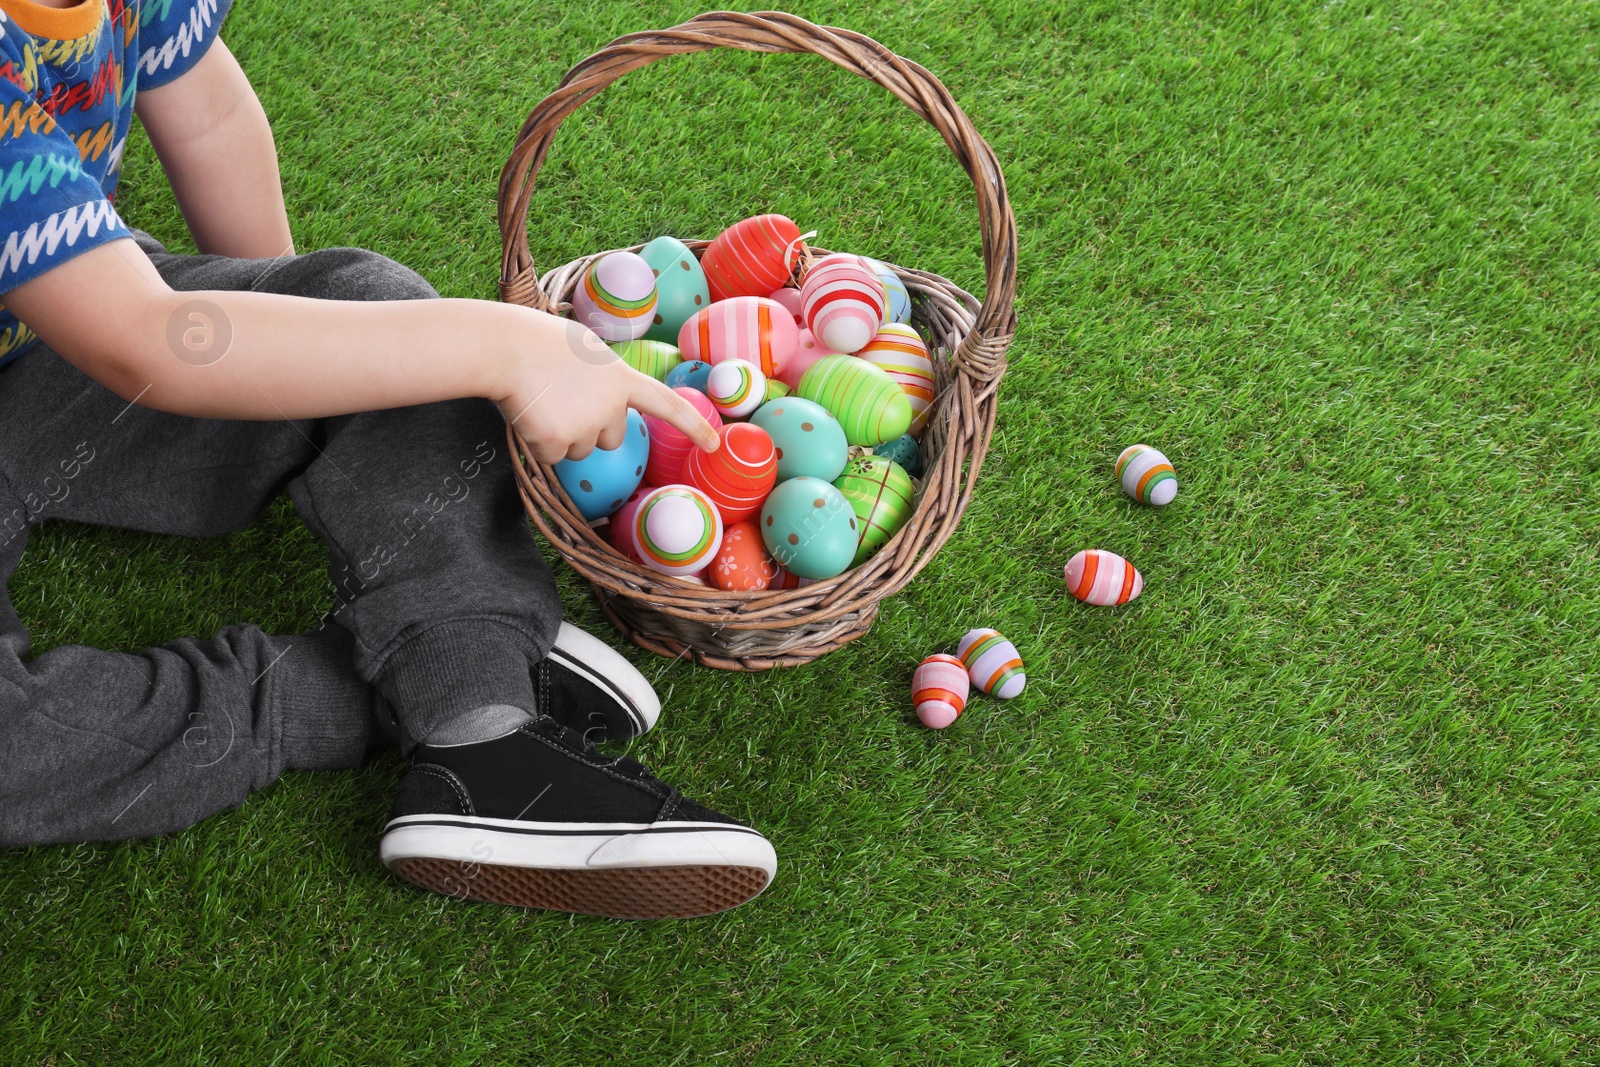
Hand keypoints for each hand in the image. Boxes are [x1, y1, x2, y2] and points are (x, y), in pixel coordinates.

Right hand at [498, 315, 719, 464]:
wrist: (504, 347)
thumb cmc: (538, 342)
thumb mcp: (586, 351)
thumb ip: (604, 380)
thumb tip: (603, 408)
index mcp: (622, 379)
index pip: (667, 405)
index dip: (693, 426)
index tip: (715, 445)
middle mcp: (611, 406)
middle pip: (610, 437)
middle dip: (588, 425)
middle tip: (561, 396)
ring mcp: (586, 427)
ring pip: (580, 450)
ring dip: (562, 433)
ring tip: (543, 400)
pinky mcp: (558, 443)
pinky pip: (552, 457)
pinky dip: (538, 442)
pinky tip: (529, 414)